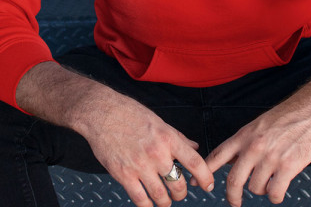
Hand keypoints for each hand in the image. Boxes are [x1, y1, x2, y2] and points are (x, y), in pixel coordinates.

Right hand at [82, 88, 214, 206]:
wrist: (102, 113)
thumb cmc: (130, 113)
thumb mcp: (158, 121)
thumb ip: (177, 137)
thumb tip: (194, 146)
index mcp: (168, 138)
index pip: (194, 162)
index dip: (205, 177)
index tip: (208, 185)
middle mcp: (157, 153)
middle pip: (178, 185)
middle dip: (181, 193)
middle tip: (179, 192)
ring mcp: (140, 166)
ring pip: (161, 197)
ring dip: (166, 202)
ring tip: (165, 200)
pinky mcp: (123, 175)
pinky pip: (140, 200)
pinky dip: (147, 206)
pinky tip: (148, 203)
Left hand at [203, 99, 310, 206]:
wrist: (310, 109)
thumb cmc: (286, 116)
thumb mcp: (258, 126)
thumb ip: (245, 143)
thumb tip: (232, 159)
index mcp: (244, 135)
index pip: (218, 155)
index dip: (205, 171)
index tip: (197, 183)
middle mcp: (254, 147)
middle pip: (233, 180)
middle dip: (232, 196)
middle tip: (234, 202)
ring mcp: (270, 157)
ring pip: (255, 188)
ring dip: (261, 191)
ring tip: (269, 183)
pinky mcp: (288, 166)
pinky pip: (274, 193)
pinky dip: (275, 196)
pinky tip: (279, 189)